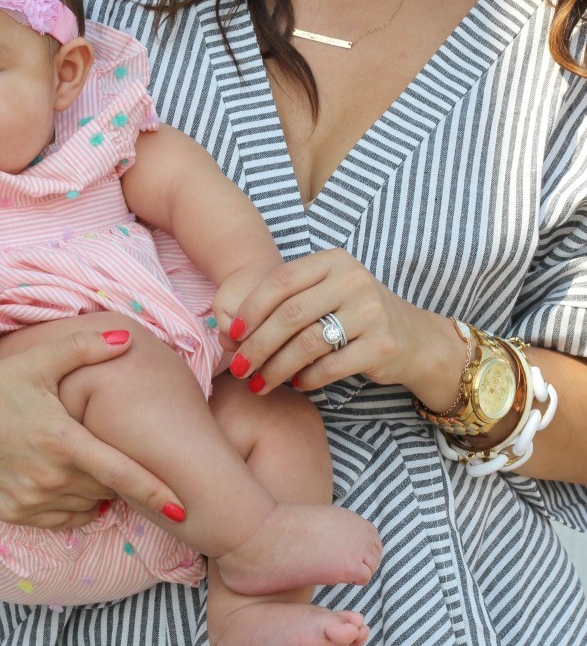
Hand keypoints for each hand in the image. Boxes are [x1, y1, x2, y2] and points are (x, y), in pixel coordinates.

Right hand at [0, 329, 185, 528]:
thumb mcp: (41, 361)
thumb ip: (86, 348)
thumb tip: (126, 336)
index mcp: (62, 440)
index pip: (120, 474)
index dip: (155, 492)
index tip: (185, 507)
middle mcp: (48, 477)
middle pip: (108, 489)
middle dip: (119, 473)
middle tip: (112, 447)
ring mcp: (30, 500)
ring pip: (87, 504)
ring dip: (97, 489)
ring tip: (84, 458)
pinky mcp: (14, 513)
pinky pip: (61, 518)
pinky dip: (74, 503)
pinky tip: (67, 478)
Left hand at [222, 249, 466, 410]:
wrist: (415, 338)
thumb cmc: (356, 315)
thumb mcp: (327, 293)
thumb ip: (288, 303)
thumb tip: (231, 331)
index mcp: (334, 261)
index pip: (281, 281)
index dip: (252, 308)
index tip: (234, 335)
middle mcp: (353, 280)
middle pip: (290, 315)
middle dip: (258, 346)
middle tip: (238, 369)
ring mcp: (370, 311)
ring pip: (307, 343)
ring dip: (276, 369)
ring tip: (259, 385)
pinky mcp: (382, 345)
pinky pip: (330, 367)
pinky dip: (306, 379)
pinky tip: (295, 385)